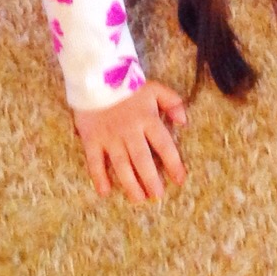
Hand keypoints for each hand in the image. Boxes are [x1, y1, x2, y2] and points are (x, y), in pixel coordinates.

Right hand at [73, 81, 187, 202]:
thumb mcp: (155, 88)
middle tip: (158, 196)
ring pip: (121, 165)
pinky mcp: (92, 139)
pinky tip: (105, 192)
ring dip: (130, 184)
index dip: (173, 164)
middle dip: (151, 180)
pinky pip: (95, 162)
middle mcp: (130, 131)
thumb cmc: (127, 86)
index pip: (164, 145)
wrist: (95, 76)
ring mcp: (110, 137)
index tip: (180, 179)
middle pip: (143, 160)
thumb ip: (172, 102)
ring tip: (139, 199)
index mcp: (147, 119)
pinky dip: (99, 178)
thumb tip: (184, 122)